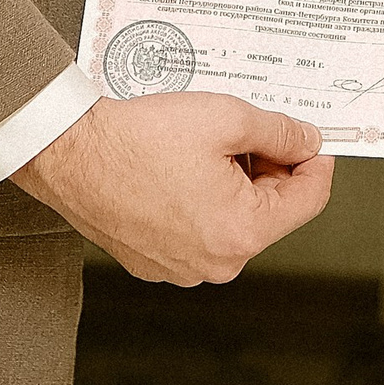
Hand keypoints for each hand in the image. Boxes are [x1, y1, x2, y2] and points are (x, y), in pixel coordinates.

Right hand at [16, 89, 332, 283]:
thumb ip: (280, 131)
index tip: (308, 137)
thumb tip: (307, 141)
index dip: (315, 160)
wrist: (68, 153)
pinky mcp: (156, 262)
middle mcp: (216, 263)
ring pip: (234, 220)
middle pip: (270, 211)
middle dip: (267, 168)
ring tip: (201, 146)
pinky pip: (198, 230)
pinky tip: (177, 168)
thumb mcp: (226, 117)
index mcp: (241, 232)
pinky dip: (200, 199)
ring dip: (233, 183)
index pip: (309, 199)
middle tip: (242, 129)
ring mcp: (183, 268)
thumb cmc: (136, 138)